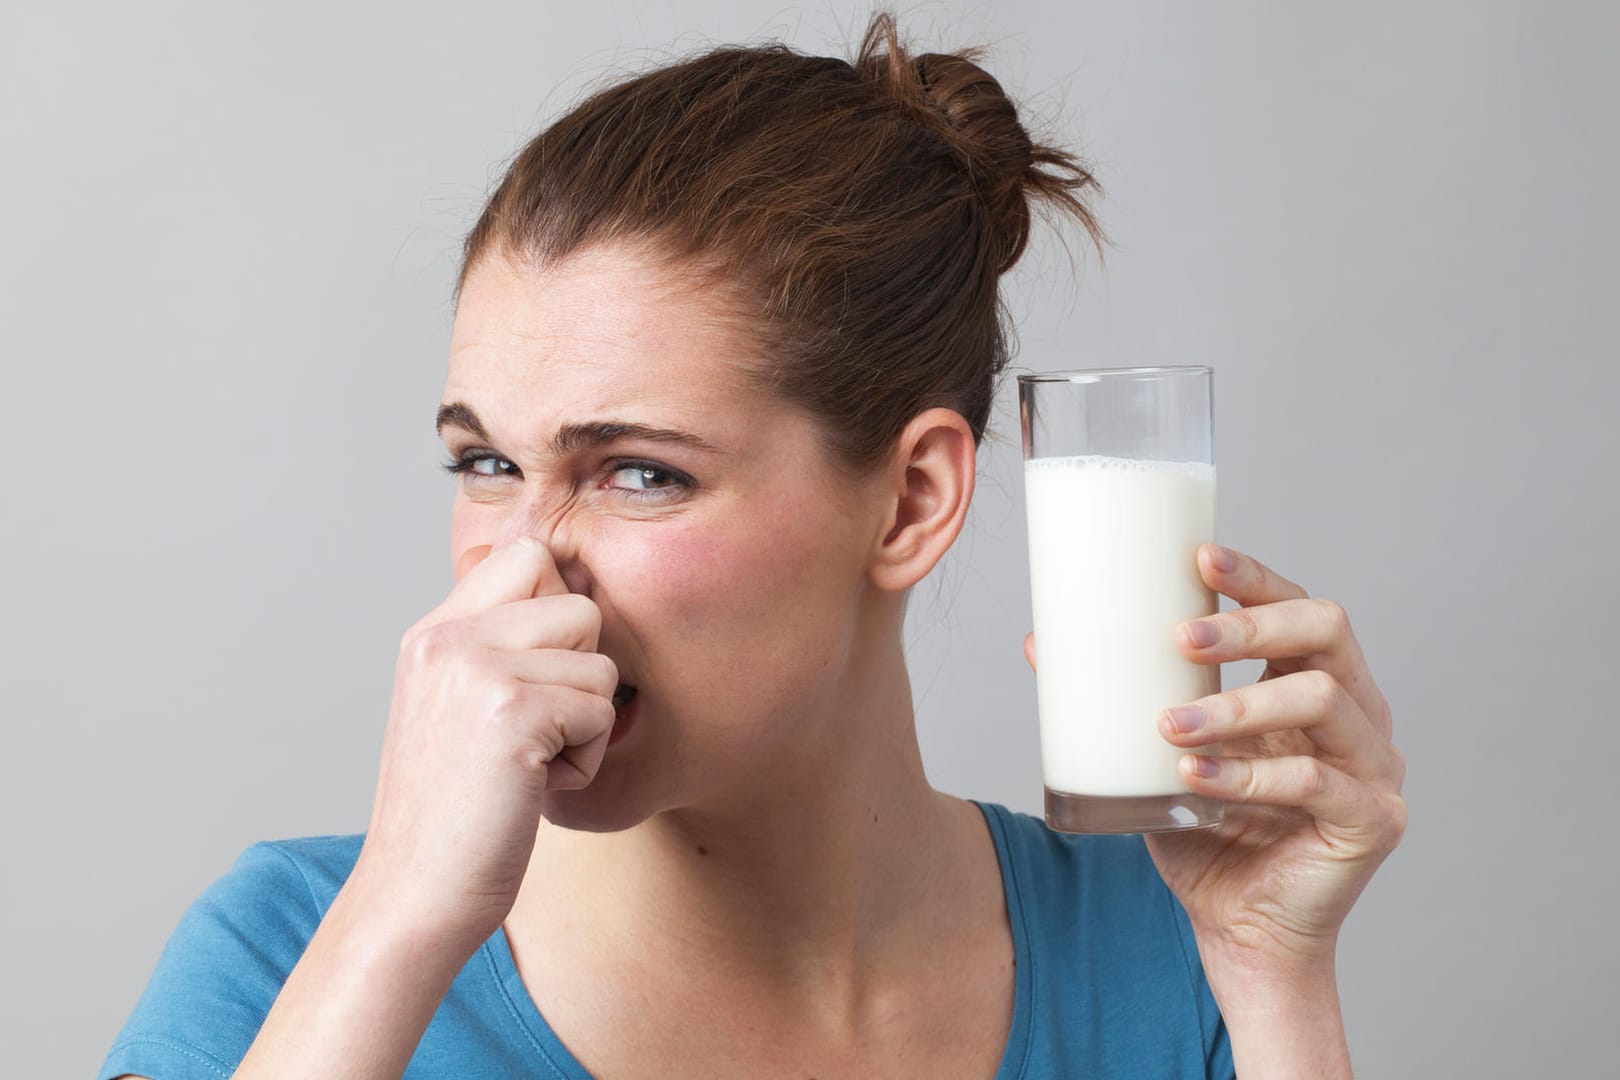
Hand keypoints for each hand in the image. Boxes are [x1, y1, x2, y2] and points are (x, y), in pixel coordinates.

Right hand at [355, 537, 617, 945]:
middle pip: (578, 606)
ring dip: (585, 724)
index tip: (537, 683)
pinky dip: (584, 761)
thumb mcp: (455, 710)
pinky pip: (600, 710)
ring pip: (599, 663)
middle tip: (534, 733)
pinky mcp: (512, 710)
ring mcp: (477, 668)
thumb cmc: (452, 815)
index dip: (557, 617)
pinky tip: (532, 789)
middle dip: (579, 675)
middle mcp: (448, 636)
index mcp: (433, 632)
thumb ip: (497, 650)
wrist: (412, 896)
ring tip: (529, 765)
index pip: (528, 556)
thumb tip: (576, 599)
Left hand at [1022, 543, 1405, 972]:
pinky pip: (1316, 783)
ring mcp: (1374, 766)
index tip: (1199, 556)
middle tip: (1180, 637)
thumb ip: (1116, 700)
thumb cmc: (1203, 832)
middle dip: (1251, 624)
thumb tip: (1037, 641)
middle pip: (1326, 632)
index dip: (1255, 578)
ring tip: (1169, 724)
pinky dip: (1249, 777)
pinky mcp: (1372, 820)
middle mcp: (1357, 713)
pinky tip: (1194, 779)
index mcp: (1315, 681)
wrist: (1236, 930)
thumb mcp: (1157, 753)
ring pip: (1322, 700)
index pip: (1297, 607)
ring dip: (1237, 705)